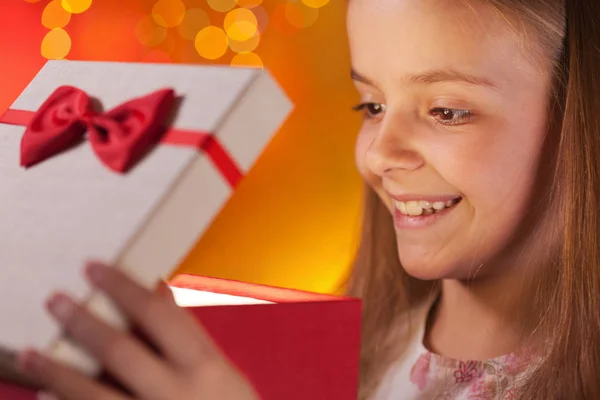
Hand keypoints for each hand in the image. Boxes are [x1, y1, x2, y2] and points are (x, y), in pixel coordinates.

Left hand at [17, 262, 260, 399]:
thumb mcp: (224, 374)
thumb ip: (191, 336)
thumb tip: (160, 290)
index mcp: (204, 367)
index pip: (159, 314)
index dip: (123, 288)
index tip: (95, 269)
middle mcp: (177, 393)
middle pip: (121, 351)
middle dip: (84, 323)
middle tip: (56, 300)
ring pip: (94, 394)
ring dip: (58, 372)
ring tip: (30, 353)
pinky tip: (47, 395)